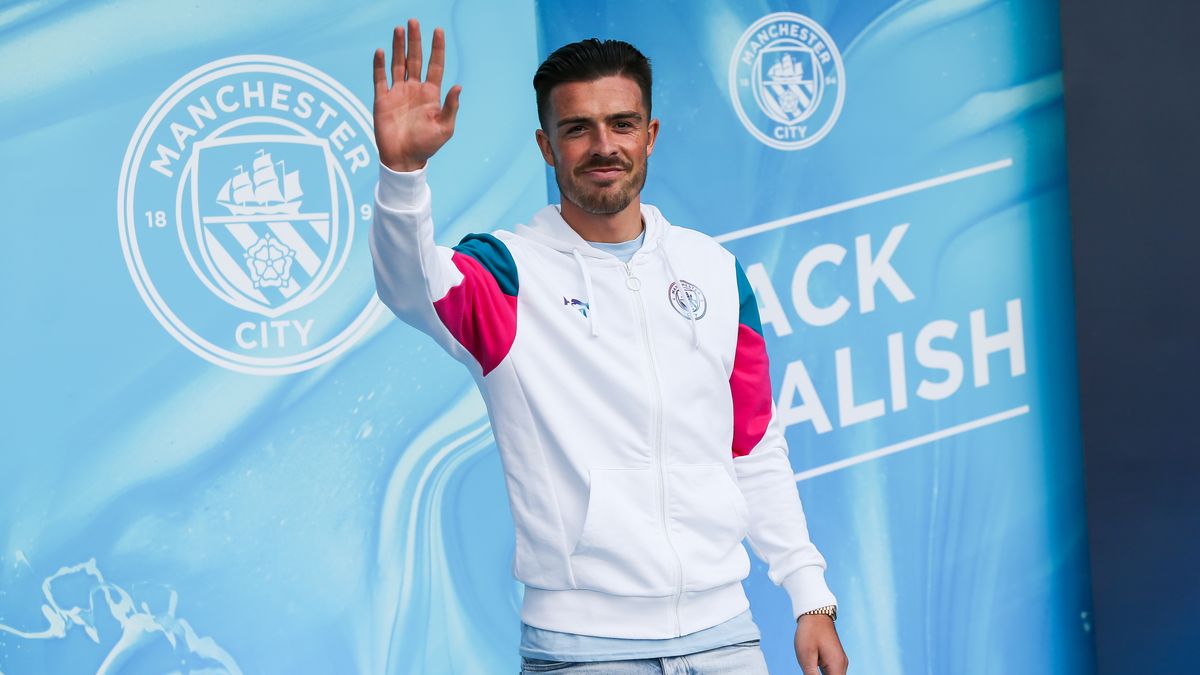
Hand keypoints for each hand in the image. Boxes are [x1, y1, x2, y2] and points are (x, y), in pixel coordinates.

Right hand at [372, 18, 461, 171]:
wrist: (403, 159)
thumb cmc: (426, 146)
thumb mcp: (444, 128)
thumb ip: (451, 107)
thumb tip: (458, 86)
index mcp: (431, 94)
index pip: (435, 65)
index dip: (437, 48)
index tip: (438, 30)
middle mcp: (414, 89)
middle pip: (415, 59)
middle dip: (415, 40)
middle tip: (414, 21)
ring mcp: (398, 93)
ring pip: (398, 64)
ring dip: (398, 47)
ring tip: (399, 29)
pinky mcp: (382, 99)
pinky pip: (380, 78)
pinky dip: (380, 65)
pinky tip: (381, 52)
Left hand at [795, 614, 847, 673]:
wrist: (815, 612)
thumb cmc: (809, 632)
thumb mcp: (806, 656)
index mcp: (836, 666)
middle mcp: (842, 665)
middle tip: (810, 672)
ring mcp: (839, 661)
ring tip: (810, 670)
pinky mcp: (835, 658)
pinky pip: (832, 673)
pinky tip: (813, 672)